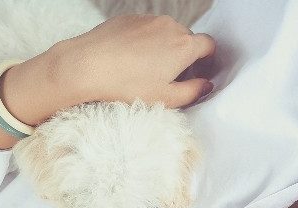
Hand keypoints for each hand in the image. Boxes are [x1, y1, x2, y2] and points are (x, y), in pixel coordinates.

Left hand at [55, 14, 215, 109]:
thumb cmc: (128, 85)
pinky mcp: (130, 18)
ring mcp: (149, 19)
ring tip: (147, 70)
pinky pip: (146, 29)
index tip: (199, 73)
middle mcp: (170, 26)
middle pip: (187, 38)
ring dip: (164, 47)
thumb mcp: (166, 98)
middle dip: (184, 55)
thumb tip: (206, 85)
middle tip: (171, 77)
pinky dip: (145, 41)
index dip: (207, 60)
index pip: (209, 45)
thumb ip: (193, 92)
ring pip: (166, 32)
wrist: (88, 65)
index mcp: (184, 46)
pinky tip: (130, 60)